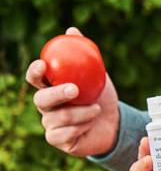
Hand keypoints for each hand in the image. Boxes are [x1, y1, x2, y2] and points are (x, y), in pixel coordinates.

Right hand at [26, 27, 119, 156]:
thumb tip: (72, 31)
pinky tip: (91, 123)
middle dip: (57, 94)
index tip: (43, 65)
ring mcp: (50, 124)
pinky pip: (65, 134)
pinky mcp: (57, 140)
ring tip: (96, 109)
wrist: (114, 122)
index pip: (35, 78)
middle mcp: (46, 105)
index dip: (35, 72)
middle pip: (41, 100)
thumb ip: (84, 55)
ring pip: (58, 118)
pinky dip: (82, 127)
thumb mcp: (96, 74)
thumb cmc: (100, 96)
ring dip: (81, 113)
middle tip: (74, 89)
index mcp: (51, 87)